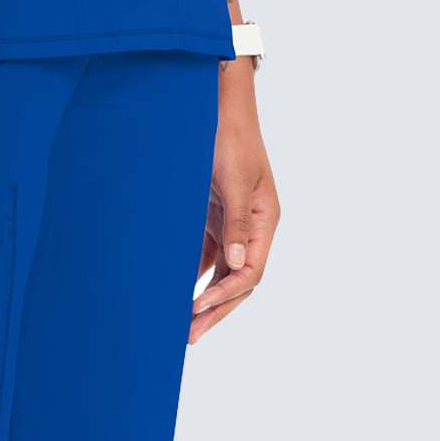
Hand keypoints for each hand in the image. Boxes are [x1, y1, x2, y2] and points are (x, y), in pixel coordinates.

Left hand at [190, 69, 277, 345]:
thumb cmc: (228, 137)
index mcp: (265, 220)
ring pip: (223, 272)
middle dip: (215, 309)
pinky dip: (193, 274)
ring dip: (205, 298)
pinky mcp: (213, 216)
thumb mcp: (233, 179)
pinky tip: (174, 291)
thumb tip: (237, 267)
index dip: (226, 294)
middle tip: (189, 336)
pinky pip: (206, 255)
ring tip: (182, 324)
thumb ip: (236, 224)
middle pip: (238, 280)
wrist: (216, 105)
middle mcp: (252, 226)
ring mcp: (233, 222)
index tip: (196, 307)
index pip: (251, 271)